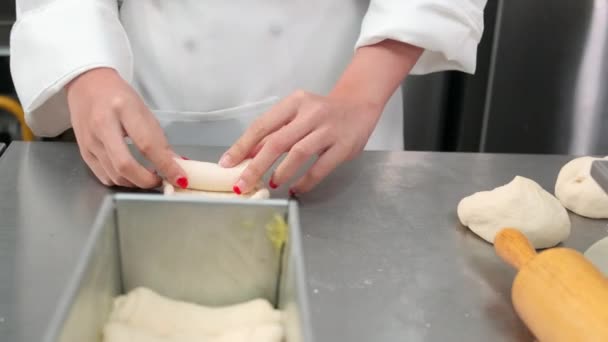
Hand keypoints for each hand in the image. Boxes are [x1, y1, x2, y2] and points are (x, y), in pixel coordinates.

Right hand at [66, 67, 186, 187]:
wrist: (87, 85)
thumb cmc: (118, 97)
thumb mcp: (143, 111)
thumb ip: (158, 139)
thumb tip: (176, 164)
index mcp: (122, 108)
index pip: (147, 144)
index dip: (166, 165)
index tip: (180, 178)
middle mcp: (102, 126)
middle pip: (125, 165)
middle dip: (148, 180)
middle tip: (162, 180)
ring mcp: (89, 141)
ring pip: (115, 175)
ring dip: (136, 183)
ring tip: (149, 177)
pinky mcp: (83, 152)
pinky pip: (105, 176)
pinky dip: (122, 181)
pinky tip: (132, 176)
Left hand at [221, 39, 422, 194]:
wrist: (360, 104)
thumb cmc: (322, 112)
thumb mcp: (297, 115)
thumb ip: (275, 132)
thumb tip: (247, 156)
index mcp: (294, 102)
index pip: (262, 125)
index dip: (243, 146)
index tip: (227, 163)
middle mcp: (311, 113)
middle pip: (277, 141)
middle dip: (256, 166)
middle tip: (242, 184)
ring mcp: (329, 129)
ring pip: (299, 153)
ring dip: (282, 172)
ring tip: (272, 184)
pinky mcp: (344, 145)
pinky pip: (321, 167)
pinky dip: (306, 180)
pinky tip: (296, 188)